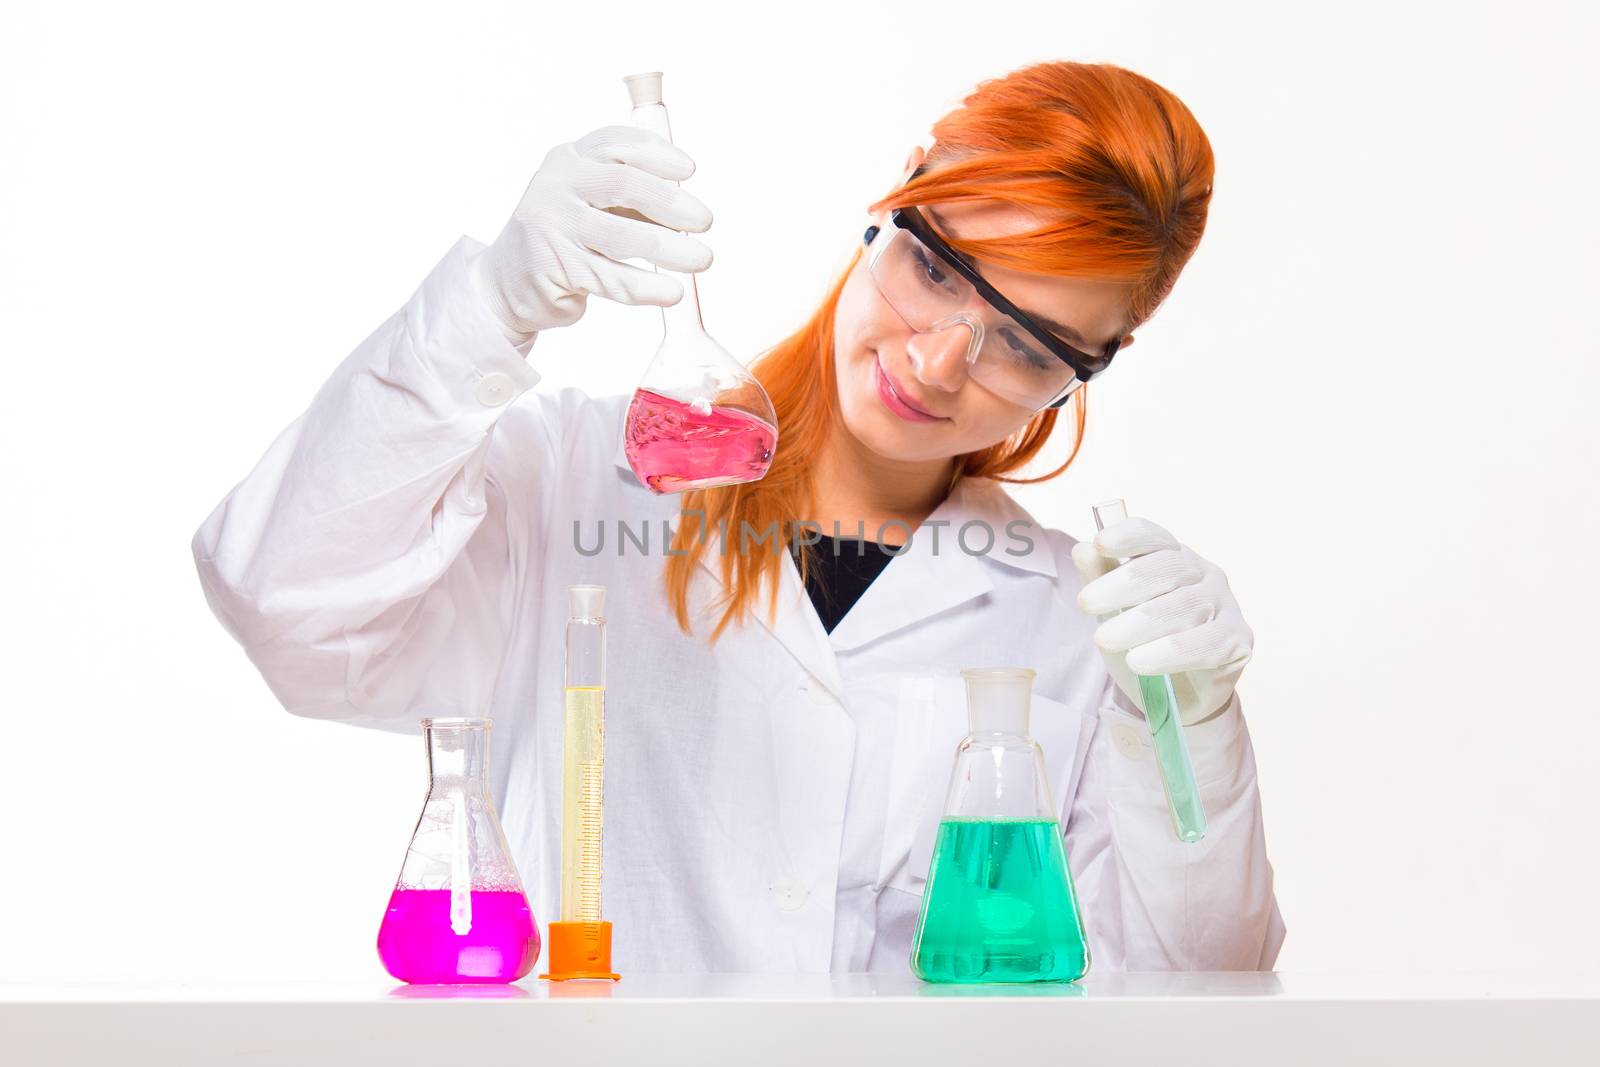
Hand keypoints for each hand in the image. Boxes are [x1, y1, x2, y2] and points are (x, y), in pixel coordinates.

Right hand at [471, 125, 714, 342]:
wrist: (508, 282)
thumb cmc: (566, 237)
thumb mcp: (590, 200)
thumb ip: (629, 193)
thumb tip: (689, 203)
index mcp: (569, 158)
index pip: (615, 143)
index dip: (657, 153)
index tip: (690, 170)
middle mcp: (556, 184)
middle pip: (622, 183)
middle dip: (670, 202)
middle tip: (705, 221)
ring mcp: (552, 226)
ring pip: (620, 237)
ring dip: (669, 250)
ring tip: (702, 260)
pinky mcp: (555, 267)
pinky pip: (612, 279)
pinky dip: (647, 287)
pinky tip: (672, 293)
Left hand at [1071, 517, 1252, 725]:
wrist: (1178, 696)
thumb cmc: (1144, 644)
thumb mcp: (1114, 613)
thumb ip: (1101, 580)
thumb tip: (1082, 549)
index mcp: (1174, 557)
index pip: (1154, 536)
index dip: (1129, 537)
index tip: (1099, 544)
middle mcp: (1205, 574)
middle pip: (1167, 568)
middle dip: (1122, 584)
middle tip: (1085, 603)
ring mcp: (1226, 605)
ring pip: (1185, 606)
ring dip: (1139, 623)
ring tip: (1104, 640)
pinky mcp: (1238, 641)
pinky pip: (1206, 643)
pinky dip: (1169, 653)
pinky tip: (1139, 662)